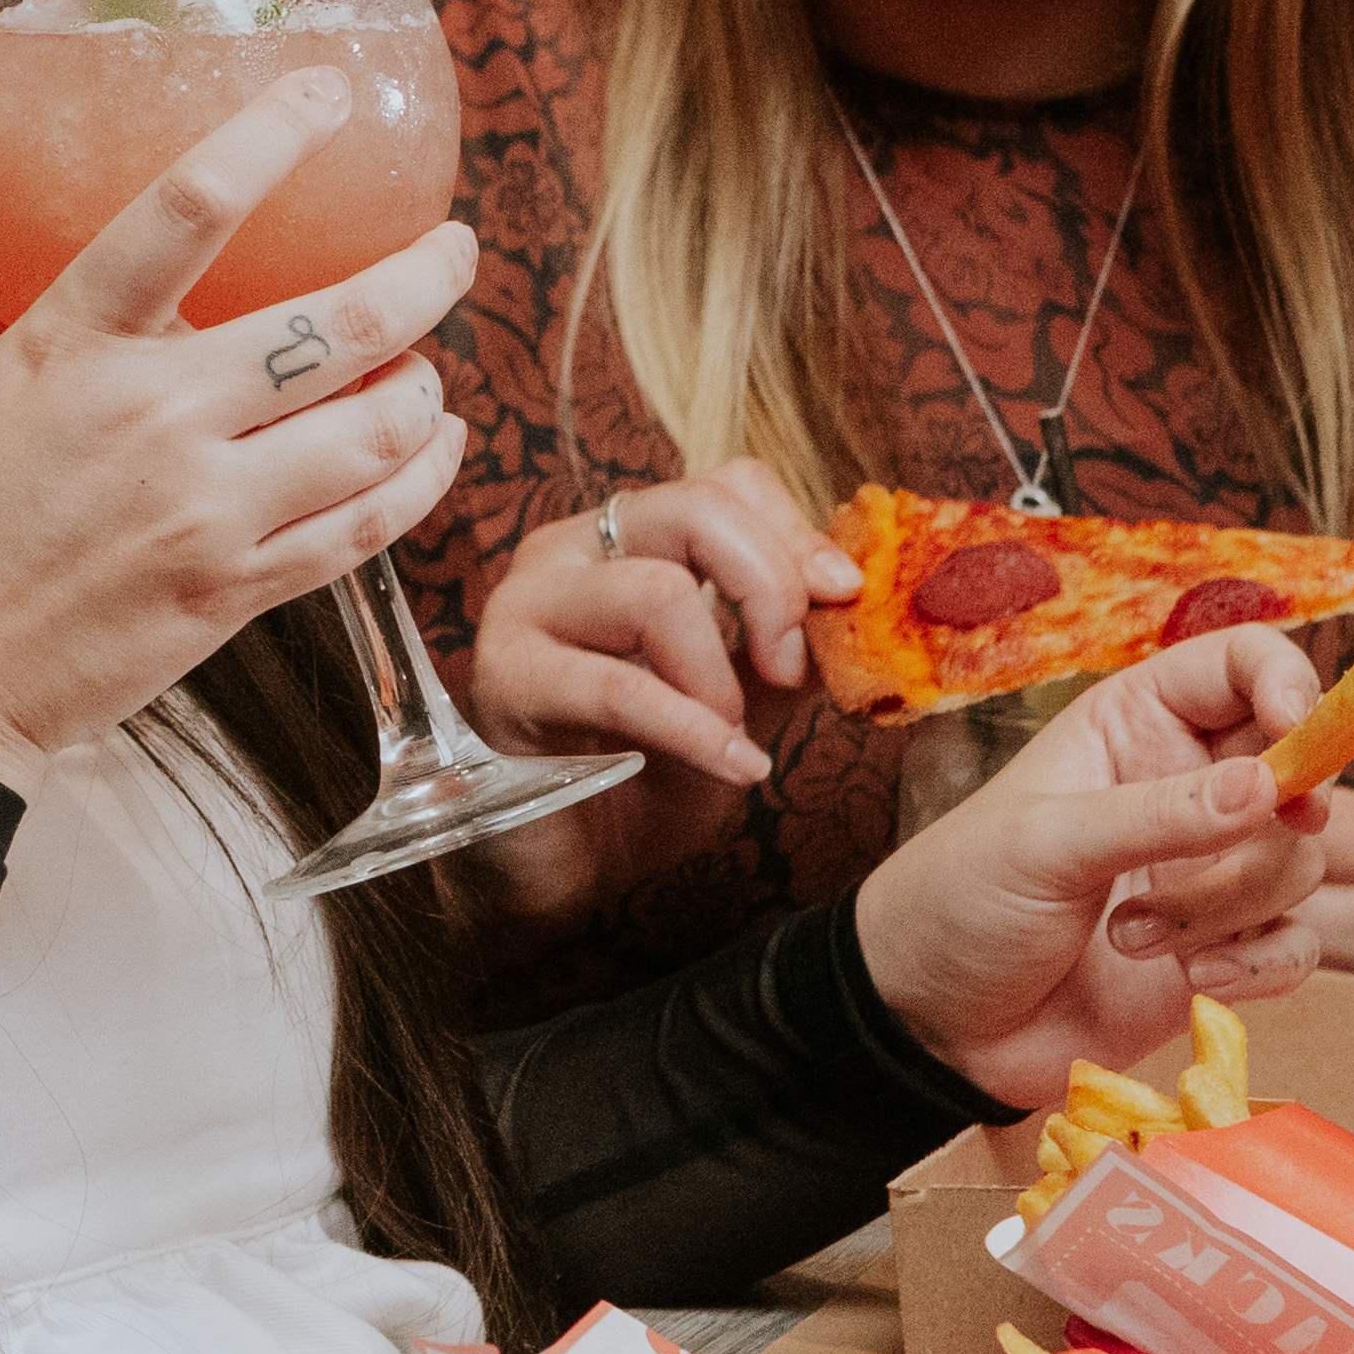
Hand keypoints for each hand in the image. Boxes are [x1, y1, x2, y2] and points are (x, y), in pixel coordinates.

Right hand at [0, 66, 471, 784]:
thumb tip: (0, 265)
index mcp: (69, 349)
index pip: (188, 209)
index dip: (271, 136)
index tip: (323, 95)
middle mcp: (156, 420)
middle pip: (341, 325)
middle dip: (424, 274)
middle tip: (452, 247)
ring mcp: (206, 514)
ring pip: (377, 431)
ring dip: (427, 386)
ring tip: (431, 364)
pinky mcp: (233, 596)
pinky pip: (363, 530)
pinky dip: (418, 482)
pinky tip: (433, 452)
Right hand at [459, 463, 863, 919]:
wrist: (569, 870)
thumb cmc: (647, 780)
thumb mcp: (742, 700)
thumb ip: (786, 645)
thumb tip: (849, 594)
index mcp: (627, 541)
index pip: (727, 484)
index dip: (796, 536)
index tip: (841, 600)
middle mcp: (569, 552)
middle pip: (693, 509)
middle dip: (770, 590)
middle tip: (790, 671)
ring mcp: (527, 605)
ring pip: (657, 592)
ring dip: (720, 679)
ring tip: (732, 738)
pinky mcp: (504, 676)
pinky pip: (620, 686)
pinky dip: (694, 731)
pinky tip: (736, 769)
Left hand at [855, 629, 1336, 1109]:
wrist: (930, 1026)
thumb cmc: (960, 902)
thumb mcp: (1045, 843)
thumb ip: (1158, 815)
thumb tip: (1270, 786)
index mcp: (1134, 725)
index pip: (1241, 664)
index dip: (1286, 680)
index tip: (1294, 730)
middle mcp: (1185, 787)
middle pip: (1298, 765)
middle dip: (1286, 809)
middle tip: (1256, 835)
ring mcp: (1208, 871)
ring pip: (1297, 862)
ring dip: (1229, 903)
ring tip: (1129, 935)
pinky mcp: (1220, 950)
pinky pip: (1294, 945)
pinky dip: (1260, 965)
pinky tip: (1193, 981)